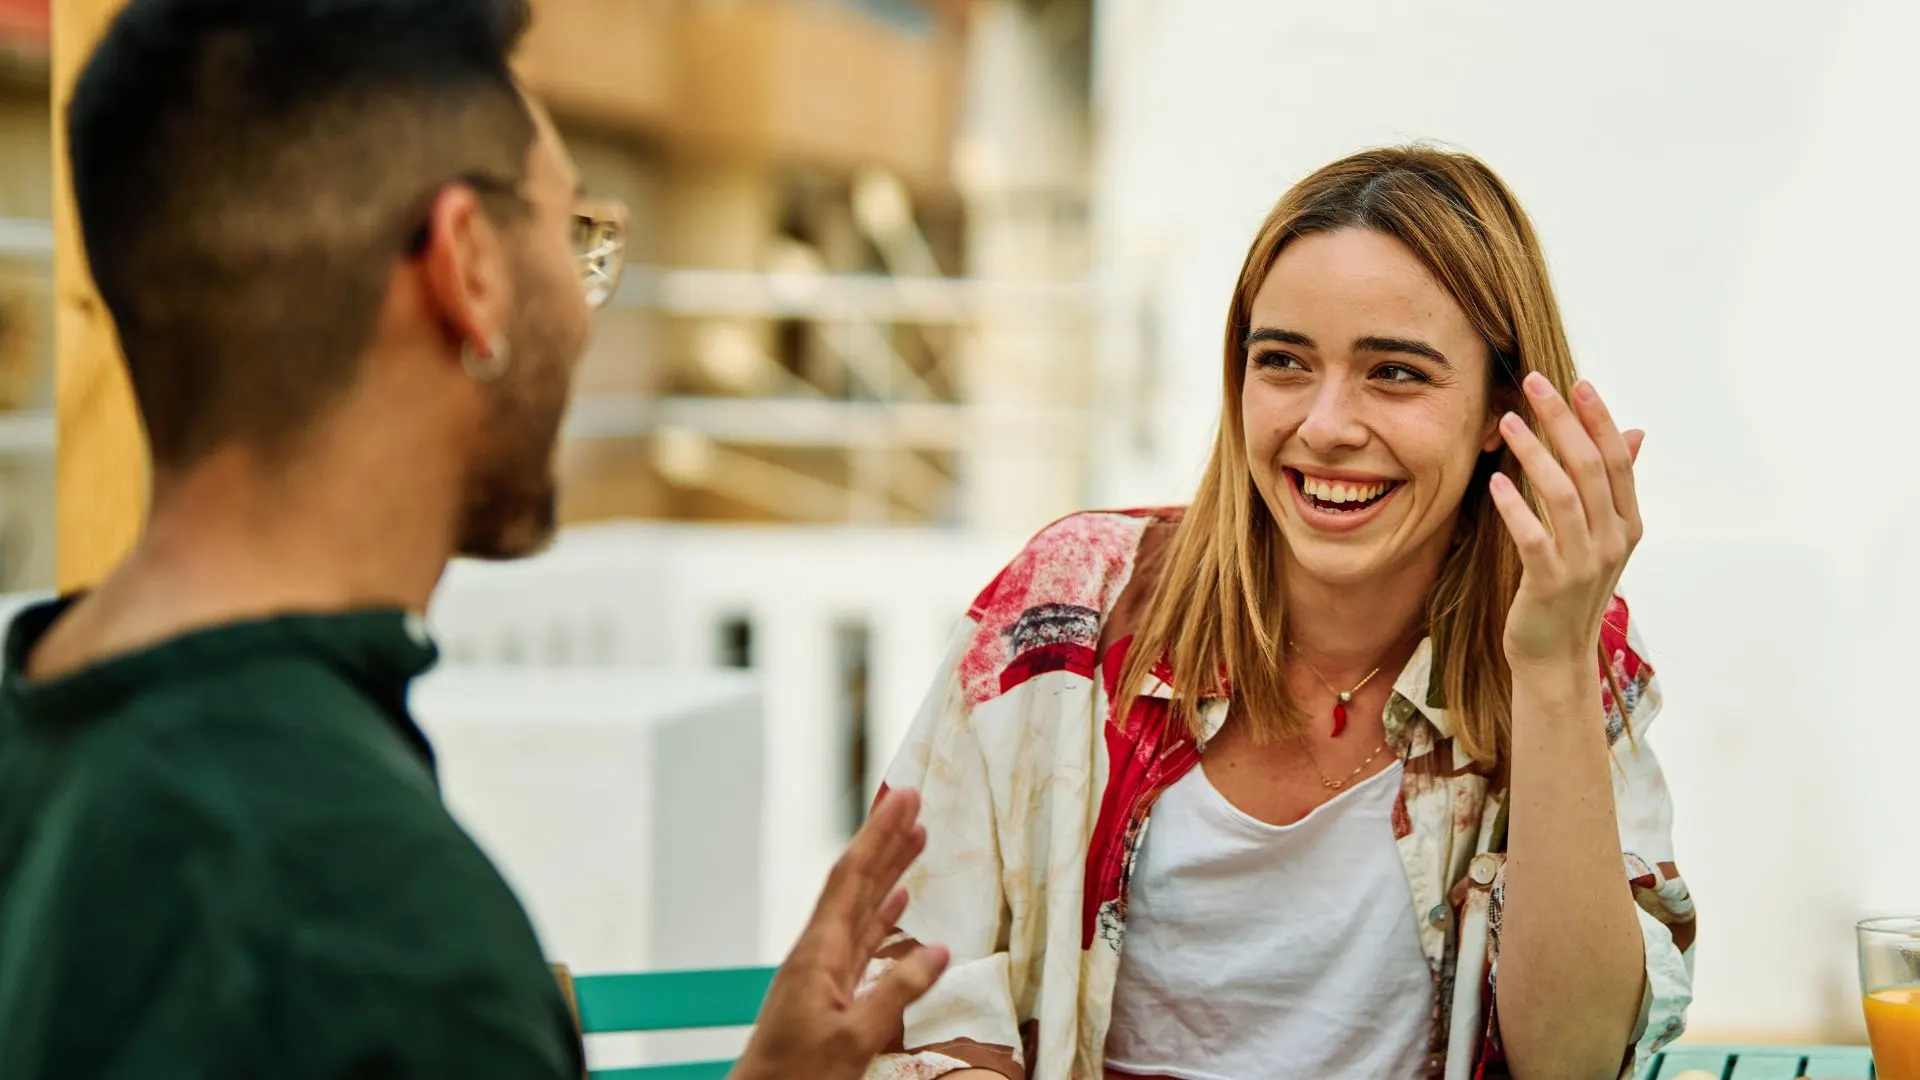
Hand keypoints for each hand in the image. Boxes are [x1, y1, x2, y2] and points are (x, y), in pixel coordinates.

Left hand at [730, 788, 948, 1079]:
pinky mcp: (828, 989)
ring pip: (860, 906)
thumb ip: (896, 993)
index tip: (903, 798)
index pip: (851, 878)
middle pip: (856, 882)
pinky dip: (881, 914)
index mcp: (818, 953)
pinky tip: (898, 902)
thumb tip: (939, 951)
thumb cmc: (798, 1076)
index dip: (878, 835)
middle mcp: (818, 951)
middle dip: (885, 840)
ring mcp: (822, 969)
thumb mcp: (853, 1037)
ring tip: (915, 838)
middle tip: (913, 800)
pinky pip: (860, 937)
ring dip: (888, 871)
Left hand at [1489, 372, 1644, 669]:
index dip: (1598, 419)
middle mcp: (1612, 541)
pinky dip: (1514, 505)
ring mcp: (1583, 563)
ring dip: (1534, 453)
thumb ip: (1614, 488)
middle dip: (1563, 421)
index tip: (1576, 383)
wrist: (1555, 656)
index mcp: (1628, 525)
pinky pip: (1532, 535)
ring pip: (1561, 494)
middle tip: (1535, 384)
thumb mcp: (1601, 539)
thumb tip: (1636, 433)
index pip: (1617, 460)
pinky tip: (1495, 481)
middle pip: (1589, 467)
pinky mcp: (1550, 583)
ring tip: (1508, 422)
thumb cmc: (1570, 590)